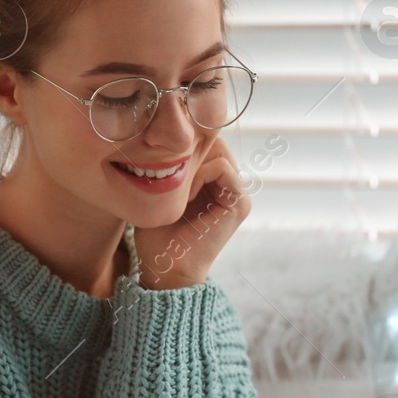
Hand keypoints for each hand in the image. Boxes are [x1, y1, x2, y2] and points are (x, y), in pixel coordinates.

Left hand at [133, 137, 250, 289]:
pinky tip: (186, 194)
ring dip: (192, 164)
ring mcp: (238, 193)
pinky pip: (222, 168)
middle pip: (214, 141)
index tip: (161, 164)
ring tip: (177, 188)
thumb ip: (169, 161)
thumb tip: (166, 131)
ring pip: (218, 150)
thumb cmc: (157, 233)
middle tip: (167, 171)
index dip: (184, 143)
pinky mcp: (240, 203)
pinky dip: (200, 175)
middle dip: (189, 149)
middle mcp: (230, 184)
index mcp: (214, 180)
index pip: (206, 139)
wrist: (166, 267)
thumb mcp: (160, 189)